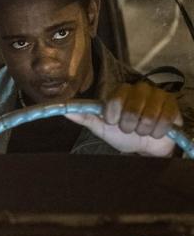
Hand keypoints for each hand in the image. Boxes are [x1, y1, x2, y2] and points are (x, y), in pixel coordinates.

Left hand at [65, 82, 181, 156]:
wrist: (145, 146)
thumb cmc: (122, 133)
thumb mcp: (101, 126)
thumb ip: (85, 116)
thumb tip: (63, 109)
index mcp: (121, 92)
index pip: (115, 98)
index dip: (113, 114)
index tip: (112, 121)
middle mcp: (140, 89)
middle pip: (132, 108)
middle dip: (128, 125)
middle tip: (128, 128)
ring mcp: (159, 96)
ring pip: (149, 116)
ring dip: (142, 130)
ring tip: (141, 130)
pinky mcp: (173, 107)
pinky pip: (165, 121)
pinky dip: (157, 132)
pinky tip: (155, 132)